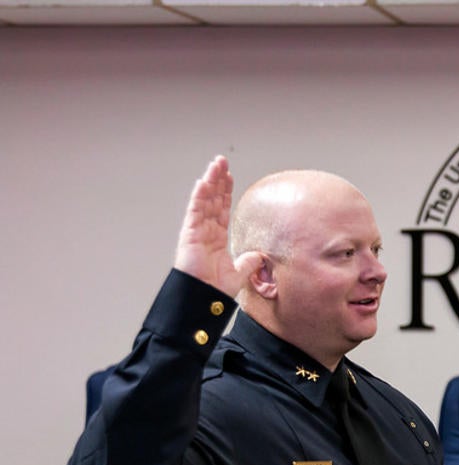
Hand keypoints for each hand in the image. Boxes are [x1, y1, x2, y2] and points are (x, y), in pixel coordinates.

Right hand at [173, 156, 254, 297]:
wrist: (204, 298)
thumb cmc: (215, 290)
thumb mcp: (239, 273)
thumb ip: (249, 262)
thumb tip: (260, 256)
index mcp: (217, 238)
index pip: (222, 209)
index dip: (226, 193)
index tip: (230, 178)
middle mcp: (206, 231)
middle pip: (213, 199)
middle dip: (218, 180)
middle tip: (222, 162)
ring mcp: (196, 230)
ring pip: (204, 200)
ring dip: (210, 181)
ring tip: (216, 164)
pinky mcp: (189, 233)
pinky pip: (195, 210)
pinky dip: (199, 195)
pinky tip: (204, 181)